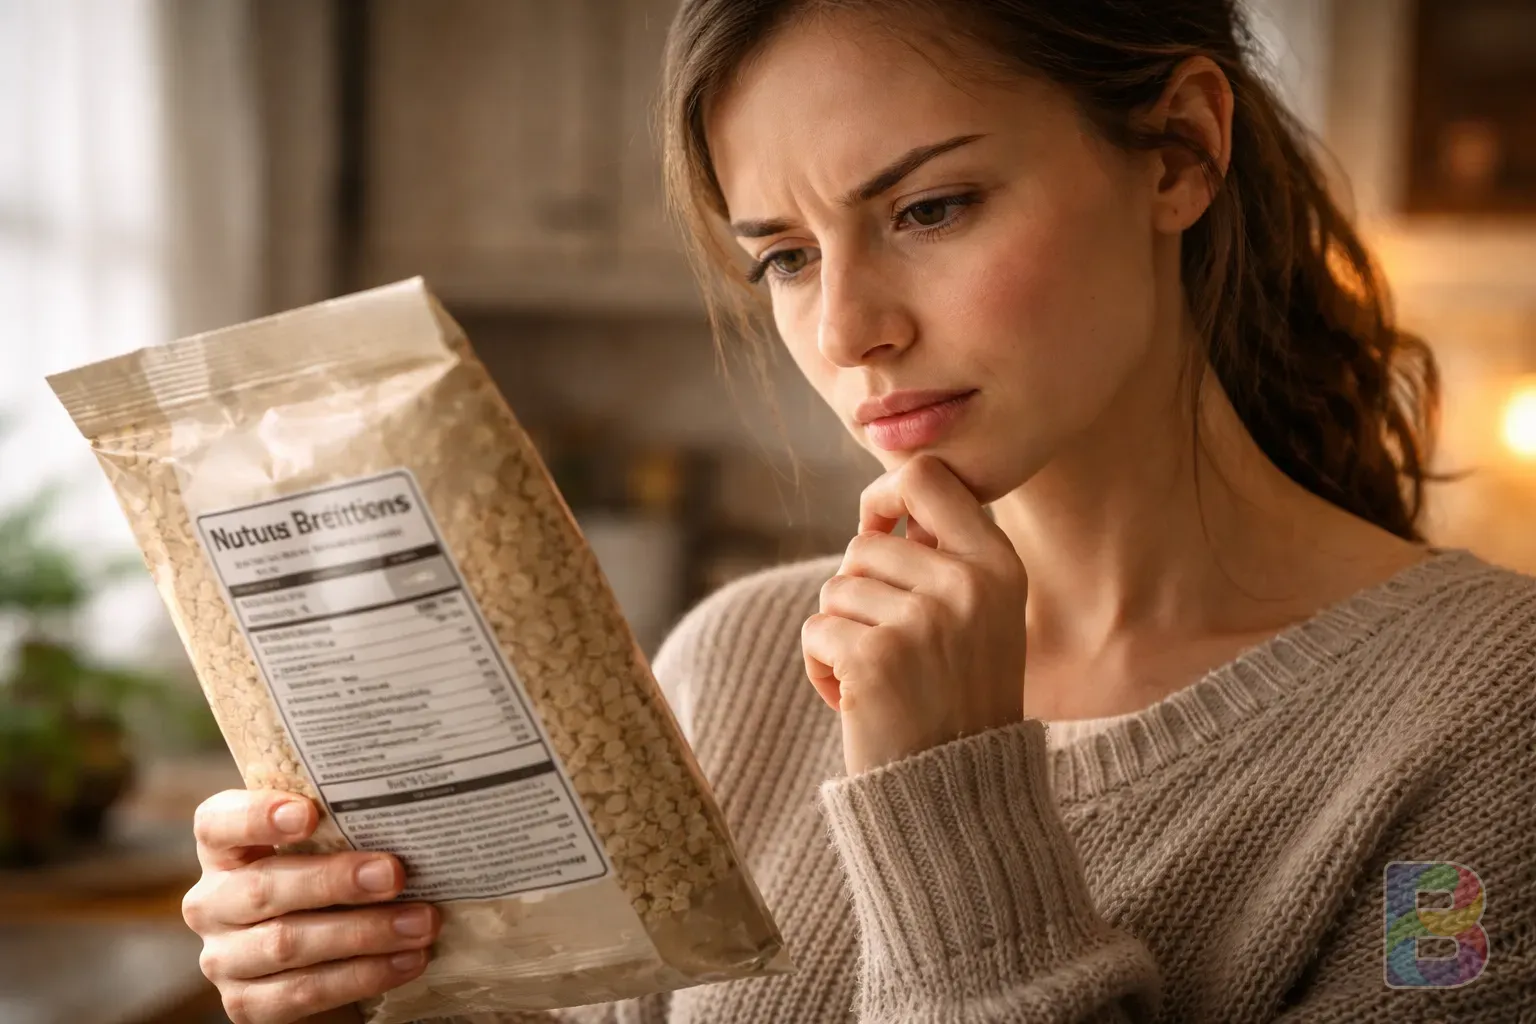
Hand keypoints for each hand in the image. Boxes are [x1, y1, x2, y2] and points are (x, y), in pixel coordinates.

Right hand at [182, 789, 439, 1023]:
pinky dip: (362, 976)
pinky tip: (406, 960)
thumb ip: (342, 829)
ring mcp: (223, 957)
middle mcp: (211, 902)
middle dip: (335, 881)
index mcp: (222, 849)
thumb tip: (407, 817)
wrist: (320, 956)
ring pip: (287, 944)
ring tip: (420, 923)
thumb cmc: (328, 879)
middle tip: (395, 874)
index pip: (219, 823)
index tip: (309, 813)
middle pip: (263, 888)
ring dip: (363, 933)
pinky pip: (304, 991)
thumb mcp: (325, 847)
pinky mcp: (246, 1003)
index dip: (258, 816)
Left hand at [802, 454, 1028, 773]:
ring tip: (880, 680)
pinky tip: (859, 704)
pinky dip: (822, 668)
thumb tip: (885, 503)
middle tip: (890, 651)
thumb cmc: (959, 704)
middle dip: (858, 594)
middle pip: (863, 545)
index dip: (884, 497)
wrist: (959, 799)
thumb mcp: (980, 621)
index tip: (876, 529)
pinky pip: (816, 631)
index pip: (925, 478)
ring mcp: (922, 621)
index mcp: (999, 565)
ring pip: (835, 589)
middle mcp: (966, 585)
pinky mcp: (875, 657)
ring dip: (840, 635)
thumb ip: (945, 560)